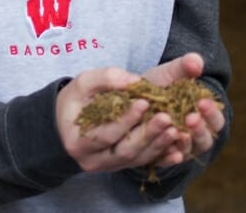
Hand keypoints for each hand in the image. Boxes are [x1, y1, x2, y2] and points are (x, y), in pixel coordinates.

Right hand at [55, 67, 183, 172]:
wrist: (67, 120)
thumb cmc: (74, 101)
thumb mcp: (83, 83)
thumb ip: (106, 78)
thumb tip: (135, 81)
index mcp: (78, 142)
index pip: (105, 134)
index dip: (126, 120)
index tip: (144, 102)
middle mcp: (92, 160)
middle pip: (124, 151)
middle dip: (147, 134)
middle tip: (166, 118)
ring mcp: (108, 166)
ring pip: (136, 159)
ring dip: (158, 145)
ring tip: (175, 129)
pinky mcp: (121, 166)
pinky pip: (143, 163)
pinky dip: (161, 157)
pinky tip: (177, 150)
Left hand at [142, 53, 226, 166]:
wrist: (132, 99)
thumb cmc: (157, 86)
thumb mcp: (169, 75)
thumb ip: (184, 67)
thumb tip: (197, 61)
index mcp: (202, 116)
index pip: (215, 119)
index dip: (211, 112)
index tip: (202, 102)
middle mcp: (194, 135)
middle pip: (205, 139)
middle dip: (200, 129)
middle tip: (190, 118)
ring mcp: (178, 147)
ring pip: (188, 150)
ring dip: (186, 143)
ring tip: (177, 132)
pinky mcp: (161, 156)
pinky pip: (167, 161)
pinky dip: (169, 158)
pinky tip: (169, 152)